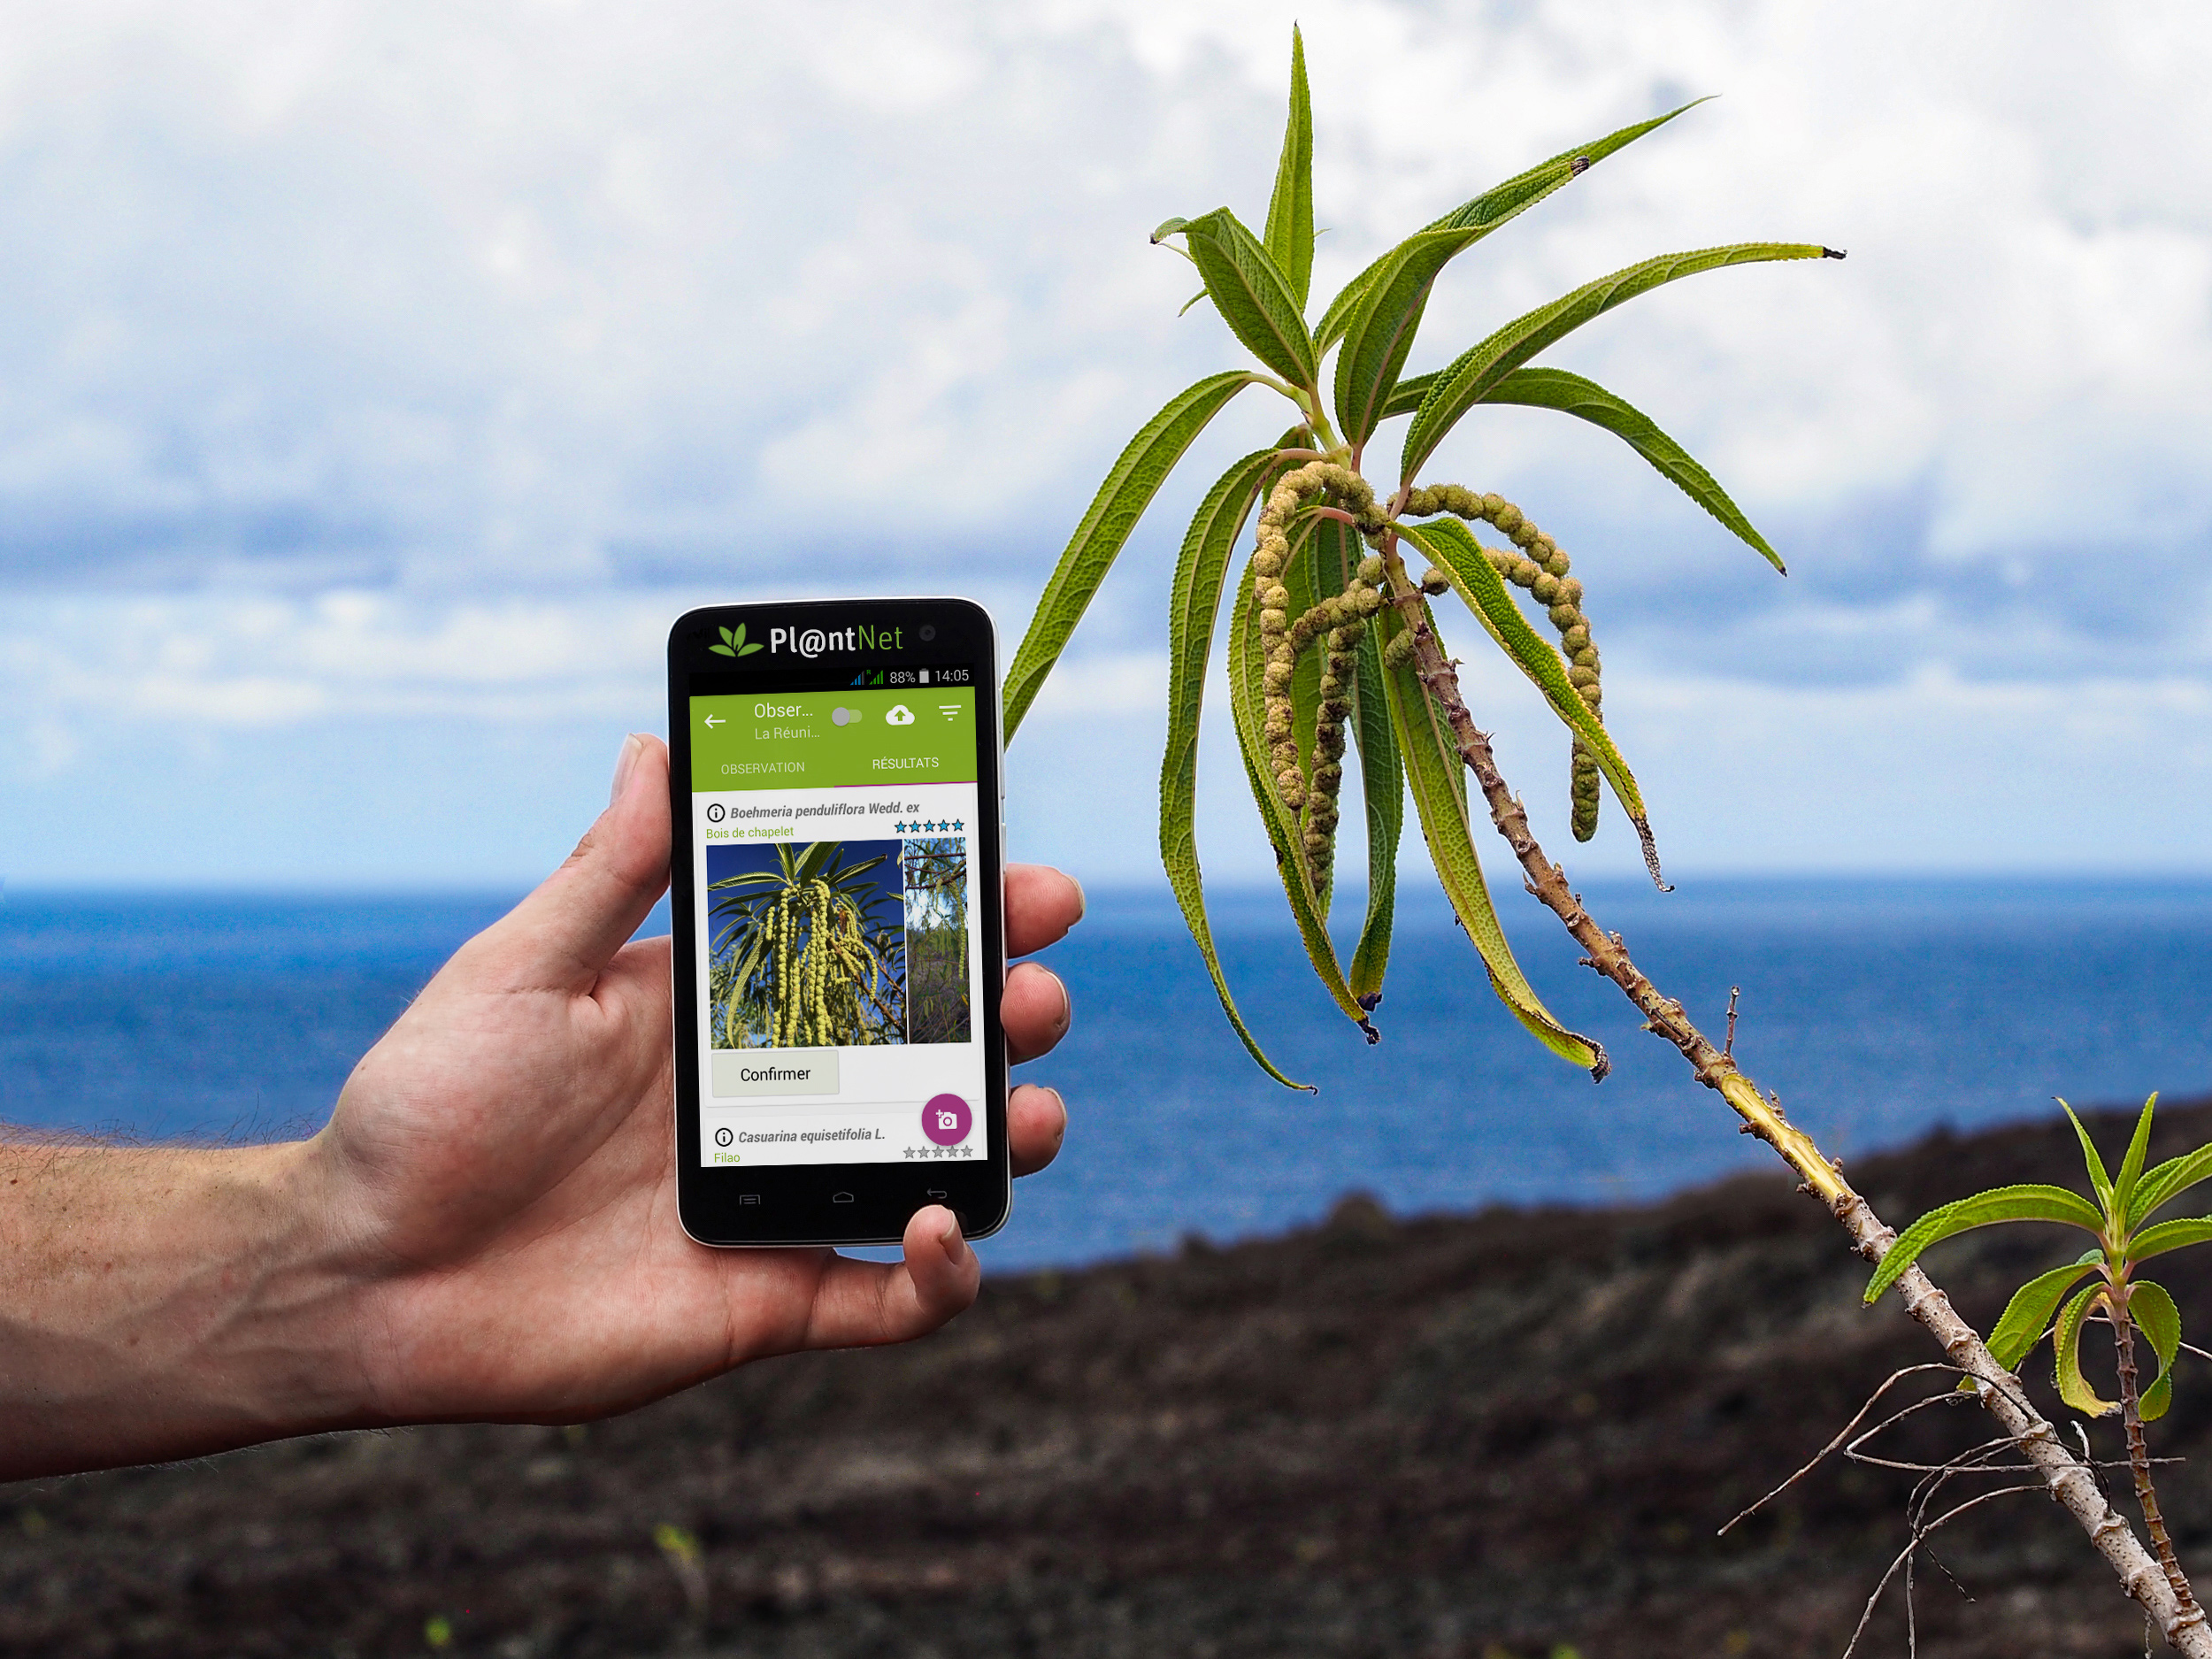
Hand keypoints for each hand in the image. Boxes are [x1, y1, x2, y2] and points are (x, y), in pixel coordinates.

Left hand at [310, 733, 1082, 1424]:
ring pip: (940, 1160)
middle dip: (1008, 1011)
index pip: (871, 947)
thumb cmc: (425, 1109)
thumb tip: (653, 745)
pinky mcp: (772, 1297)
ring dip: (1007, 1133)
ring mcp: (784, 1195)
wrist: (361, 1274)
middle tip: (1033, 991)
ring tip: (1024, 1105)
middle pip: (933, 1047)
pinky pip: (892, 1302)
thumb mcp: (516, 971)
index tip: (1023, 882)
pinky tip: (943, 1229)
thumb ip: (604, 874)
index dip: (960, 917)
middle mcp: (776, 1095)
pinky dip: (944, 1278)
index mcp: (726, 1009)